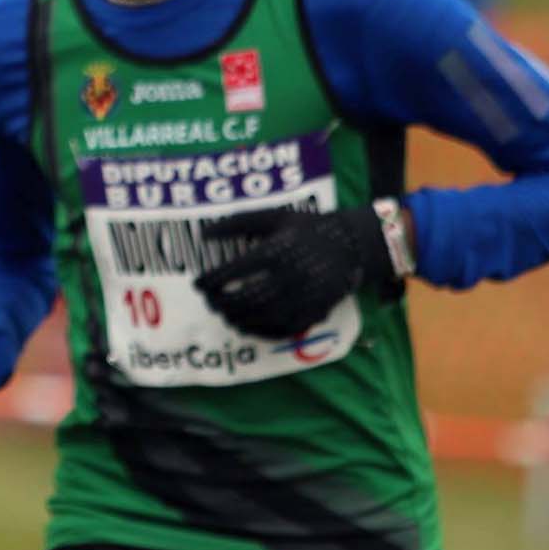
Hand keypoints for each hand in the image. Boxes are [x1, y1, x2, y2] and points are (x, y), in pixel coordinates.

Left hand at [193, 205, 399, 340]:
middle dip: (221, 302)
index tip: (197, 283)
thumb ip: (236, 222)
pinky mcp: (314, 313)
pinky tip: (245, 326)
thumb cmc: (305, 228)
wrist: (350, 245)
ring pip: (261, 317)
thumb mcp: (272, 217)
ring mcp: (303, 298)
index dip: (210, 280)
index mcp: (276, 251)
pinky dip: (260, 332)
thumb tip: (203, 234)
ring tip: (224, 313)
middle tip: (209, 301)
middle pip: (244, 298)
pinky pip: (282, 330)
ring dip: (236, 318)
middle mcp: (289, 277)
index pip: (233, 272)